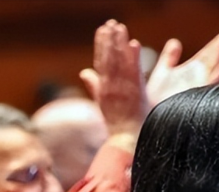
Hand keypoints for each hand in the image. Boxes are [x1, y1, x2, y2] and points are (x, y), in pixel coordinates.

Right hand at [80, 20, 146, 141]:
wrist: (127, 142)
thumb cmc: (119, 126)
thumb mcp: (102, 104)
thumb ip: (94, 86)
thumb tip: (84, 72)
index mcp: (103, 89)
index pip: (100, 62)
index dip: (101, 45)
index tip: (102, 30)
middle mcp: (110, 88)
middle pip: (108, 59)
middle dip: (109, 40)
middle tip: (110, 23)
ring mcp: (122, 90)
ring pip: (119, 62)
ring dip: (119, 44)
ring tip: (120, 27)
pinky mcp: (134, 94)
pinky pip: (133, 73)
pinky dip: (133, 58)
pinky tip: (134, 44)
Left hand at [146, 27, 218, 106]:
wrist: (152, 124)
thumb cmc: (157, 104)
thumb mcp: (162, 74)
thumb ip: (169, 58)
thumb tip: (175, 42)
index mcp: (192, 72)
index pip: (209, 54)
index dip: (218, 43)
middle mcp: (198, 80)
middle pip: (214, 58)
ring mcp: (199, 89)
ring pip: (214, 69)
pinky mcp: (197, 99)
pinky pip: (211, 84)